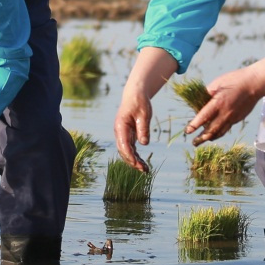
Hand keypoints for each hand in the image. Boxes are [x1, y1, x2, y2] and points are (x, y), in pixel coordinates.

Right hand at [114, 46, 178, 170]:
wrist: (135, 94)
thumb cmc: (139, 102)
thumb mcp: (144, 114)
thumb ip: (143, 128)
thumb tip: (144, 143)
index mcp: (121, 126)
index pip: (123, 145)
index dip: (130, 156)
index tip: (138, 165)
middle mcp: (119, 132)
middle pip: (123, 151)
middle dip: (132, 162)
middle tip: (144, 170)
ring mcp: (122, 134)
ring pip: (126, 151)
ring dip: (134, 160)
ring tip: (145, 169)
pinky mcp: (127, 135)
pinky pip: (130, 148)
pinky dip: (135, 155)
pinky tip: (142, 162)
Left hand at [184, 68, 260, 144]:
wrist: (255, 84)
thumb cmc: (235, 80)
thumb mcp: (217, 84)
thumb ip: (207, 94)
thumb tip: (199, 102)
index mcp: (218, 103)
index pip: (203, 117)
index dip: (194, 125)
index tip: (187, 131)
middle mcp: (225, 113)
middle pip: (211, 130)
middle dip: (201, 138)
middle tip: (194, 143)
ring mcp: (233, 117)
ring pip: (220, 132)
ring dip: (211, 138)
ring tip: (204, 141)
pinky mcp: (239, 118)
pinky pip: (227, 128)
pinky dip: (220, 132)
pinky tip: (215, 133)